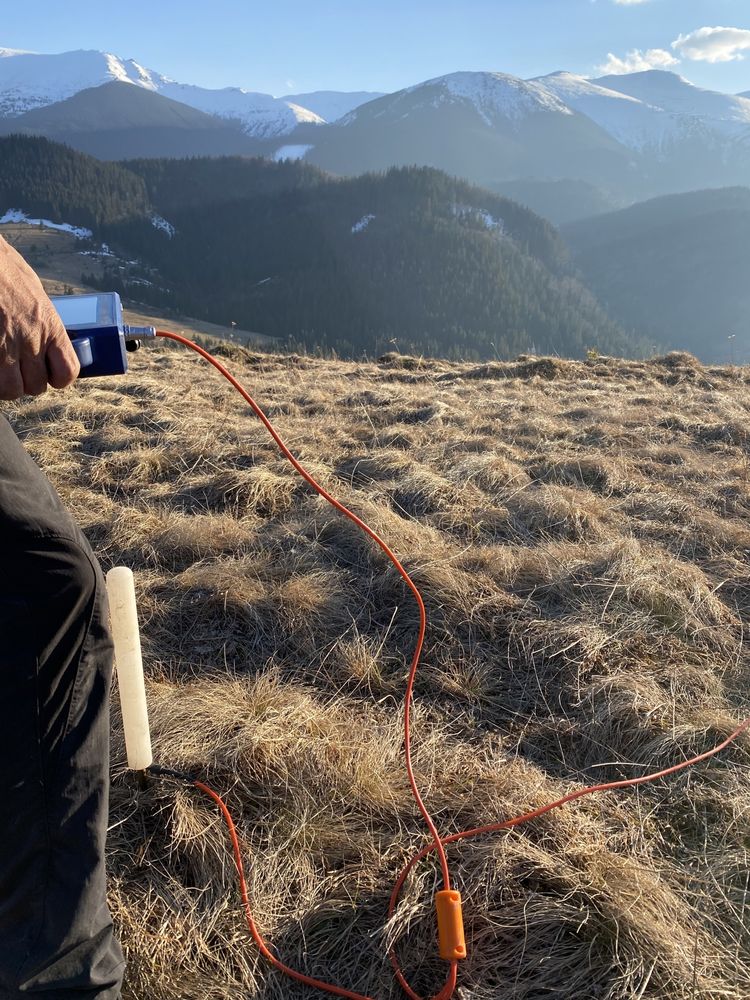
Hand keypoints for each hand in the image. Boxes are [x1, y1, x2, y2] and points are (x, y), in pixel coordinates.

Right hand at [0, 237, 79, 398]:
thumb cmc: (4, 268)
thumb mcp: (34, 293)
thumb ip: (43, 322)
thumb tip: (48, 340)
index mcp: (50, 326)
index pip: (67, 372)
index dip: (57, 378)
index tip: (48, 373)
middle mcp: (30, 340)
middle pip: (35, 386)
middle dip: (26, 381)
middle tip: (16, 368)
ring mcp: (4, 347)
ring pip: (10, 390)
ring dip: (5, 383)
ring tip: (0, 368)